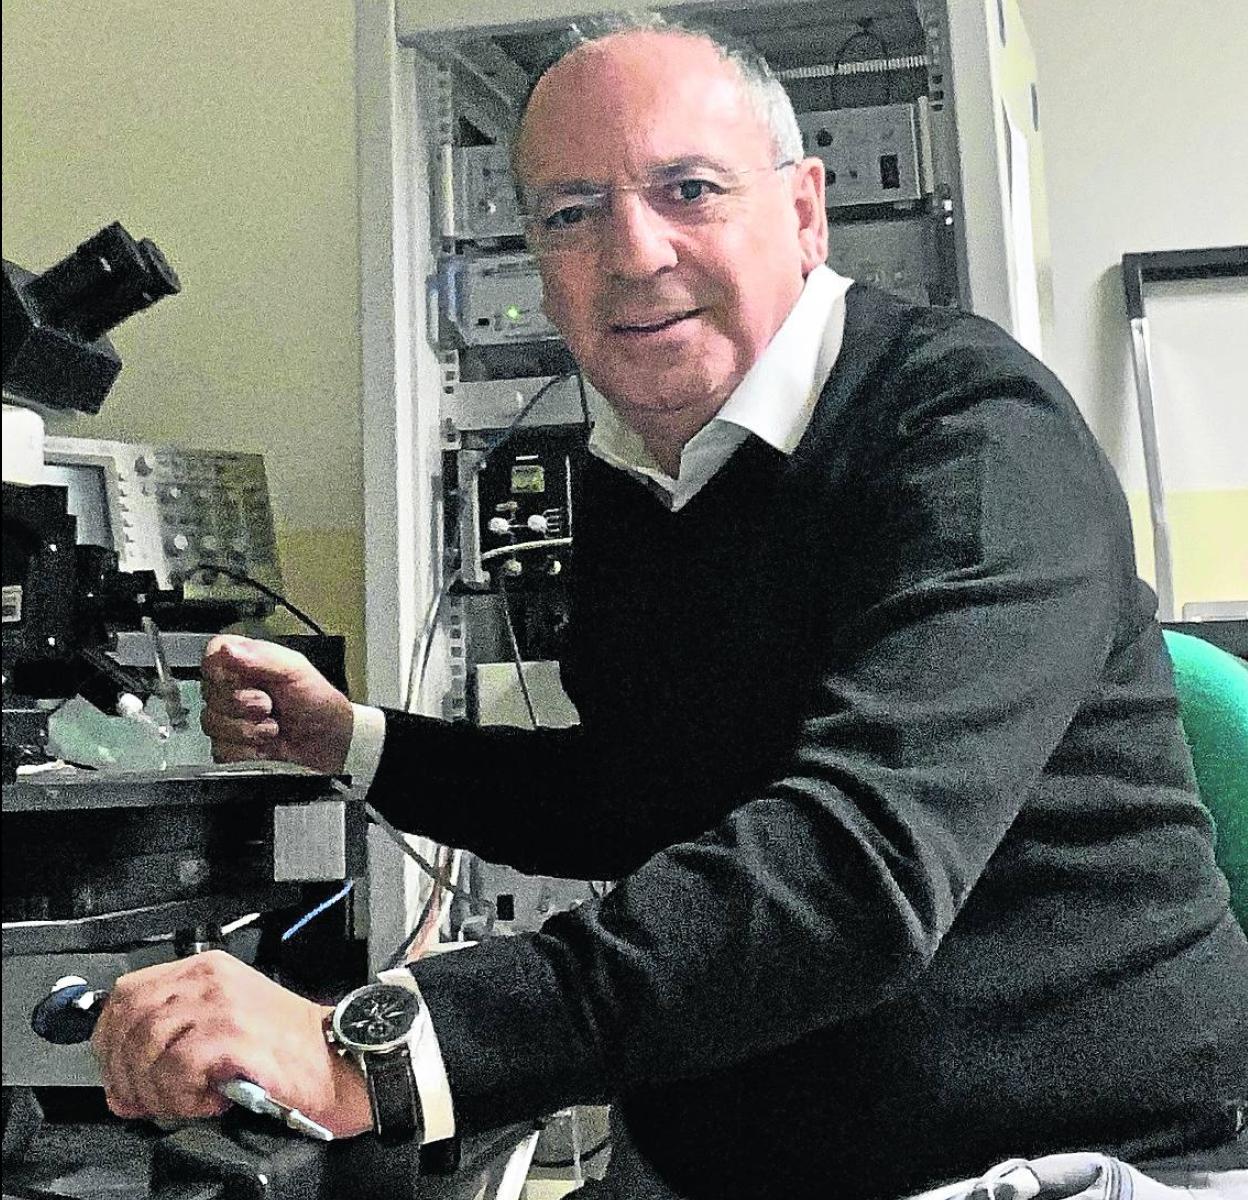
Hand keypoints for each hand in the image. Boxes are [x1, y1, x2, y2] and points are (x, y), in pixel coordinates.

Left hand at [92, 950, 371, 1137]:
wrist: (341, 1061)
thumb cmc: (289, 1049)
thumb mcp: (226, 1023)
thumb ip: (174, 1038)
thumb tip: (123, 1084)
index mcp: (206, 970)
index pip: (126, 994)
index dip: (110, 1040)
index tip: (119, 1074)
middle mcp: (209, 980)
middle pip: (129, 1021)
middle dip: (127, 1072)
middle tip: (148, 1100)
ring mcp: (221, 1005)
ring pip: (146, 1046)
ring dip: (155, 1089)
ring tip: (187, 1101)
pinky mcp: (231, 1036)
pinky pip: (174, 1070)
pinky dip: (181, 1096)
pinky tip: (209, 1101)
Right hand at [200, 635, 353, 773]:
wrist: (330, 742)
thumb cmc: (318, 702)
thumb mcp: (297, 670)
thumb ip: (263, 656)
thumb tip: (228, 650)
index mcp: (246, 663)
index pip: (211, 656)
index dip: (222, 672)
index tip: (242, 680)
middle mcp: (233, 689)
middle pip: (209, 694)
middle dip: (243, 704)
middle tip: (269, 706)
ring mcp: (230, 720)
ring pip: (212, 724)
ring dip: (248, 730)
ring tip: (273, 727)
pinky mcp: (231, 748)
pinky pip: (221, 751)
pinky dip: (247, 751)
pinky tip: (265, 745)